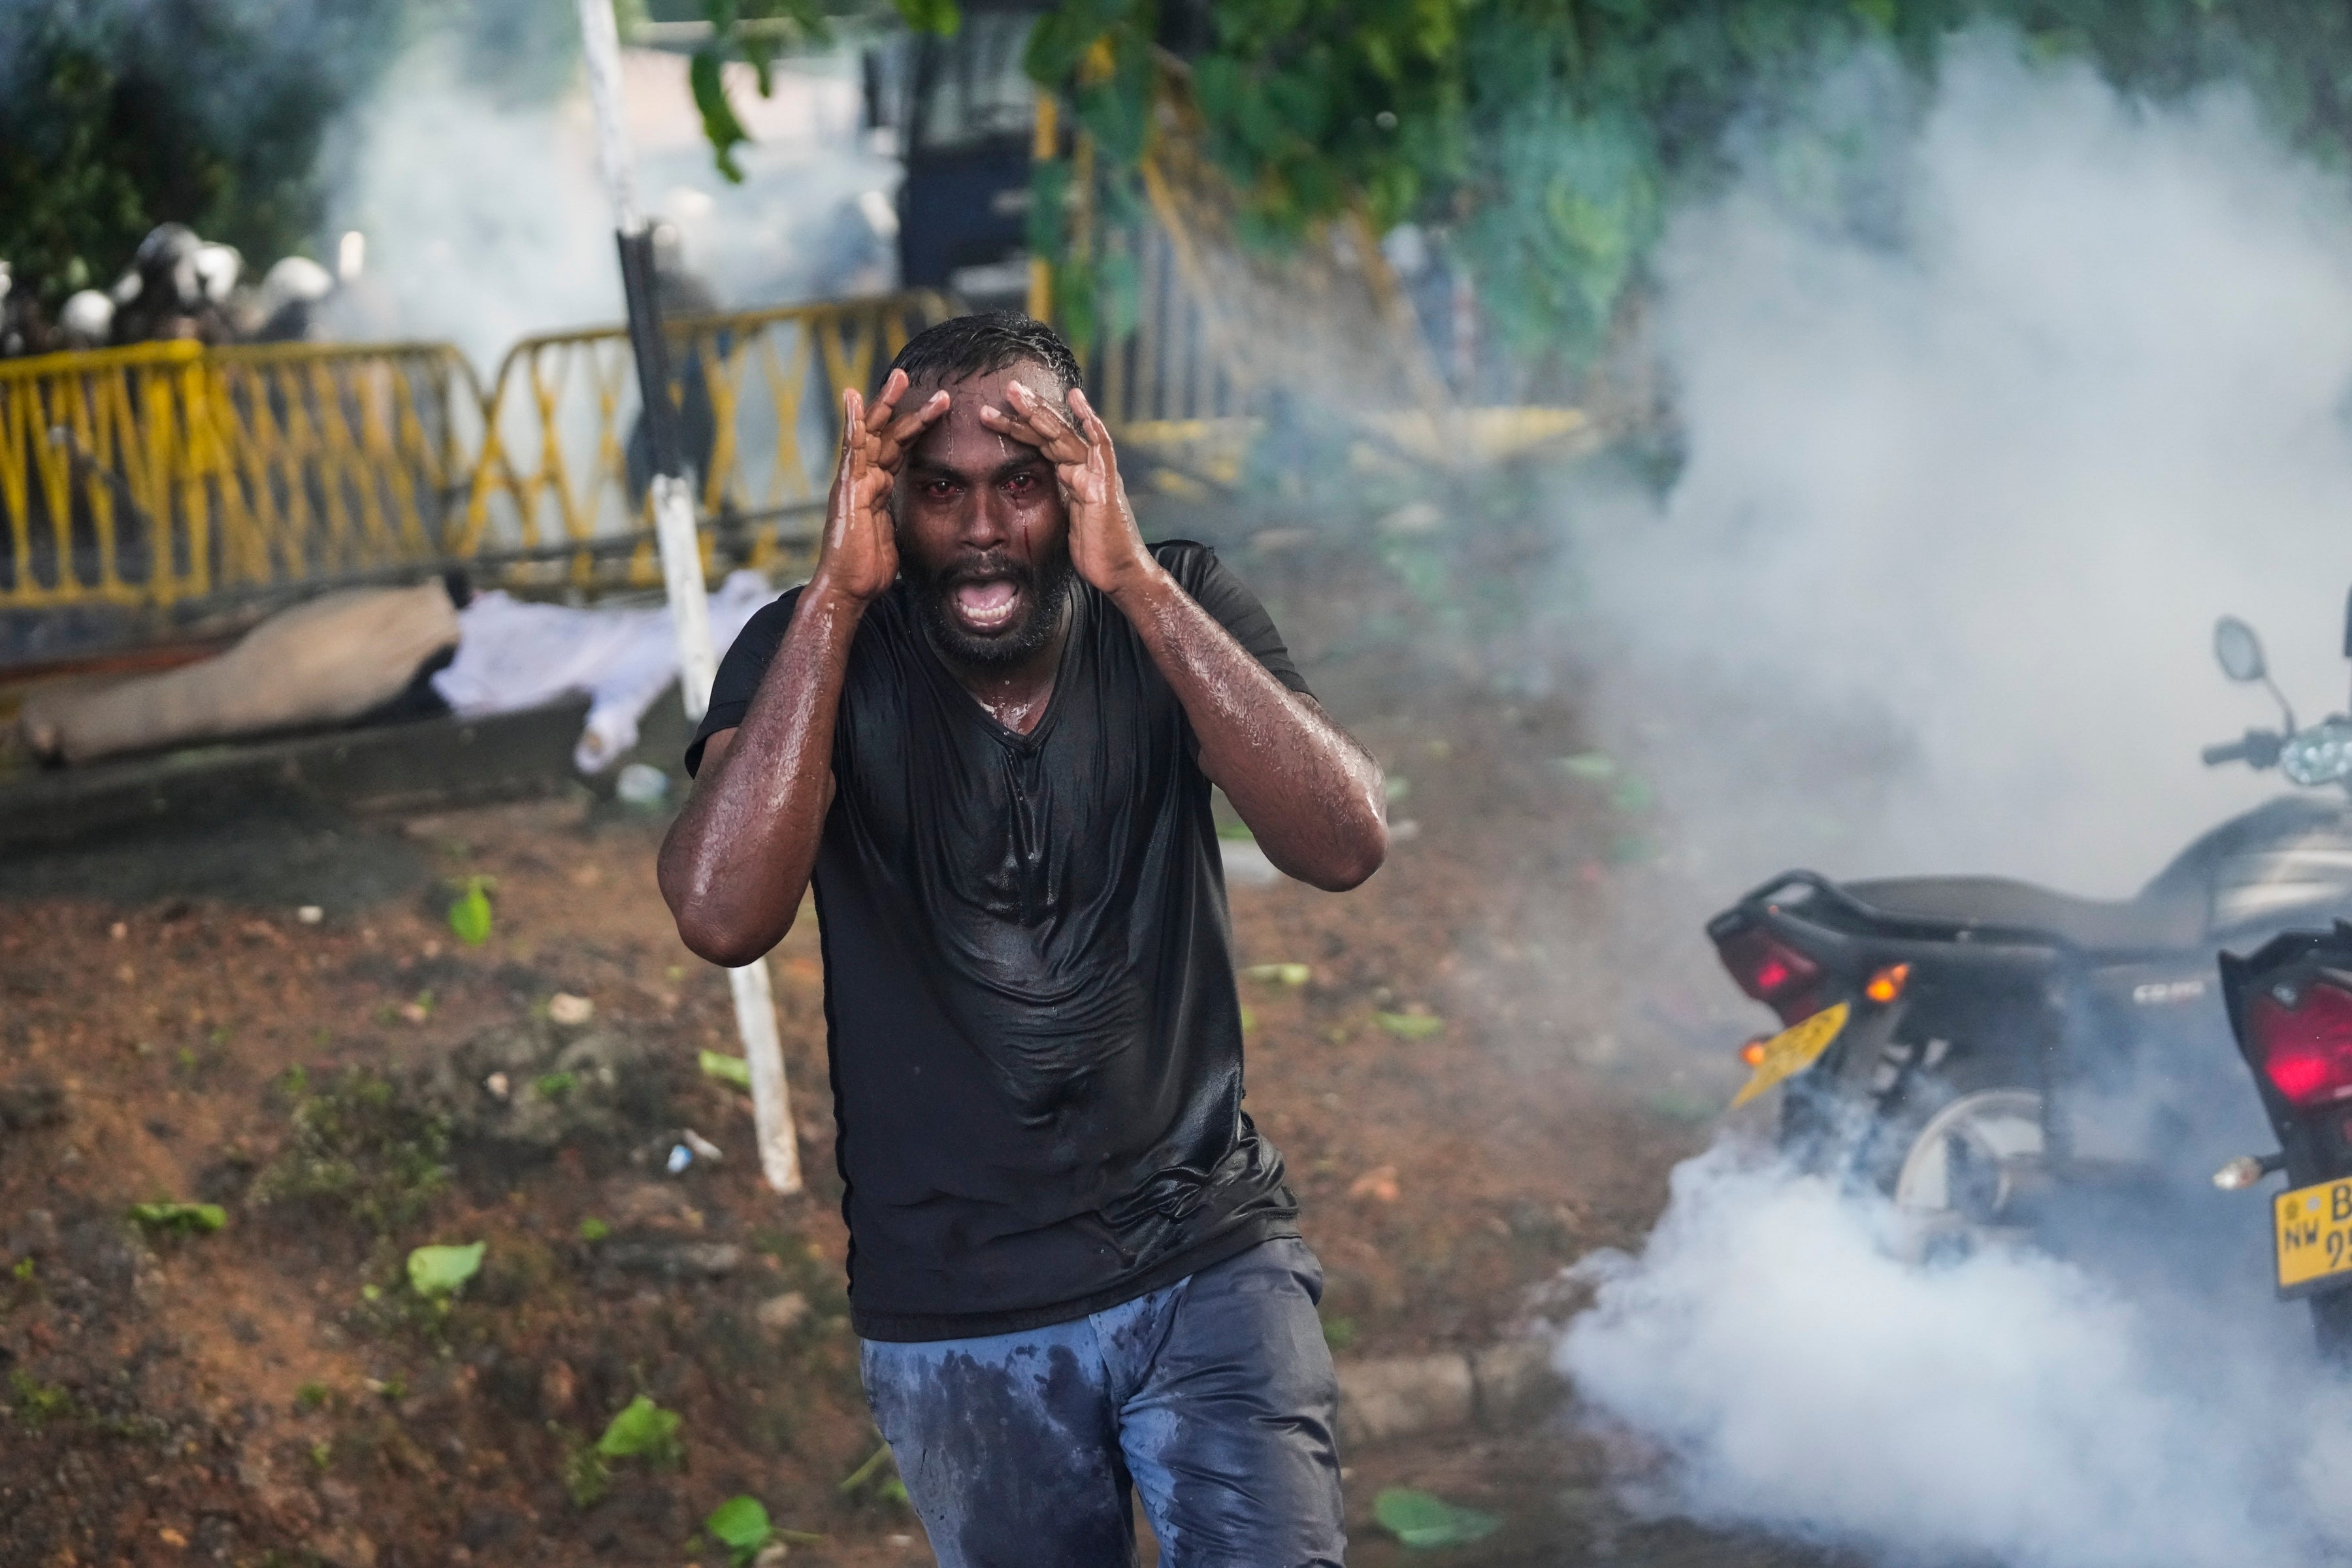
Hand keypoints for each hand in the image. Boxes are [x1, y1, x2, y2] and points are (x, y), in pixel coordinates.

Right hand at [816, 369, 948, 605]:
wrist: (848, 590)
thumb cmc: (869, 572)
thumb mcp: (896, 540)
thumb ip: (902, 522)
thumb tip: (921, 524)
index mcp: (877, 490)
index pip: (897, 450)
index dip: (913, 427)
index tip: (932, 407)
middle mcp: (863, 480)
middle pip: (885, 434)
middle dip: (901, 405)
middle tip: (912, 377)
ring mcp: (853, 482)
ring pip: (872, 434)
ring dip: (886, 404)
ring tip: (900, 377)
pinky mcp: (847, 488)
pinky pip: (851, 450)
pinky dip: (853, 422)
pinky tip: (854, 398)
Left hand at [983, 382, 1155, 597]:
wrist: (1120, 573)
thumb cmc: (1095, 552)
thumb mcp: (1065, 522)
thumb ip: (1056, 500)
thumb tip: (1031, 491)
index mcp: (1073, 477)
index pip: (1043, 444)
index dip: (1020, 427)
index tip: (994, 414)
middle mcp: (1085, 469)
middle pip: (1052, 432)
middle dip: (1027, 411)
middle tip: (1006, 387)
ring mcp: (1096, 474)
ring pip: (1066, 434)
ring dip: (1041, 412)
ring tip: (1017, 393)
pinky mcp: (1105, 484)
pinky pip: (1098, 446)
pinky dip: (1089, 421)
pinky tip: (1076, 399)